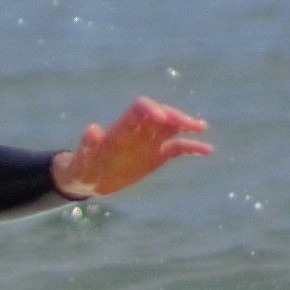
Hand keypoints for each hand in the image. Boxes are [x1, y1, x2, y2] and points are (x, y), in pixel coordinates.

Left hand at [53, 98, 212, 199]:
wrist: (88, 180)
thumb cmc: (82, 168)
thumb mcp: (82, 161)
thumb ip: (88, 145)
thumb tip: (93, 129)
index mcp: (122, 128)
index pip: (140, 109)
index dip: (152, 110)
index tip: (161, 118)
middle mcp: (139, 131)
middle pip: (161, 115)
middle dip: (174, 117)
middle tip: (189, 125)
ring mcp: (150, 142)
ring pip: (172, 127)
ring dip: (186, 125)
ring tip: (200, 128)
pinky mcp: (158, 155)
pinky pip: (178, 148)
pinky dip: (192, 147)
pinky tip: (207, 150)